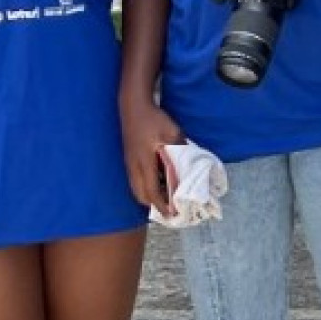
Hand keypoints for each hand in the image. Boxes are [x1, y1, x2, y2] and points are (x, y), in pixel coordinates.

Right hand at [123, 95, 185, 217]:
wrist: (132, 106)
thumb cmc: (152, 119)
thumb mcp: (172, 133)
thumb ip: (181, 150)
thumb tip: (191, 166)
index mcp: (144, 162)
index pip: (151, 191)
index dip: (162, 205)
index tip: (172, 214)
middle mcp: (134, 166)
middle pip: (141, 195)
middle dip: (154, 205)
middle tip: (170, 208)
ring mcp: (129, 163)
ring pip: (136, 188)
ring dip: (149, 196)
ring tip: (165, 197)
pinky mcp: (129, 159)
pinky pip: (136, 180)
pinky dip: (146, 186)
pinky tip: (158, 181)